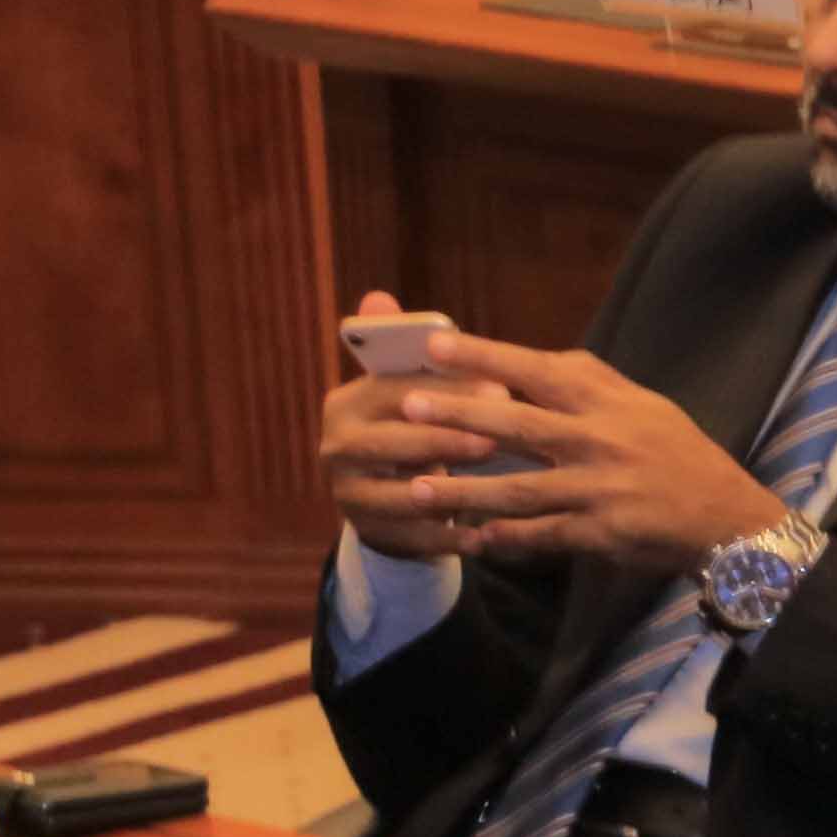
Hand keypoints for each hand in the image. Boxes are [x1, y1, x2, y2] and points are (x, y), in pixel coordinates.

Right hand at [317, 307, 508, 562]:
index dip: (446, 389)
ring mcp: (347, 491)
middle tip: (494, 440)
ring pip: (398, 493)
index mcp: (349, 400)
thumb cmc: (419, 422)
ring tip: (490, 493)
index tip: (499, 387)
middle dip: (446, 440)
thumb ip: (411, 348)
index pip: (395, 390)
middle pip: (392, 442)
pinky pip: (409, 536)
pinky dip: (447, 537)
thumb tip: (378, 298)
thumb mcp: (416, 384)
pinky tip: (486, 537)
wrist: (394, 491)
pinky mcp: (366, 530)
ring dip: (446, 493)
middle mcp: (337, 445)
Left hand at [377, 333, 787, 577]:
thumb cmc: (682, 455)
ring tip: (416, 490)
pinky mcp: (603, 532)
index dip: (486, 356)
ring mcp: (602, 489)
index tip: (436, 344)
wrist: (730, 517)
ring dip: (464, 490)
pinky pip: (543, 536)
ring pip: (520, 489)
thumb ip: (595, 384)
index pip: (539, 371)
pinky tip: (473, 539)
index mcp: (610, 404)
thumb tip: (542, 361)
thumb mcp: (647, 406)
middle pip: (519, 427)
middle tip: (407, 406)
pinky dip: (506, 539)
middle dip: (459, 417)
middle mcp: (603, 441)